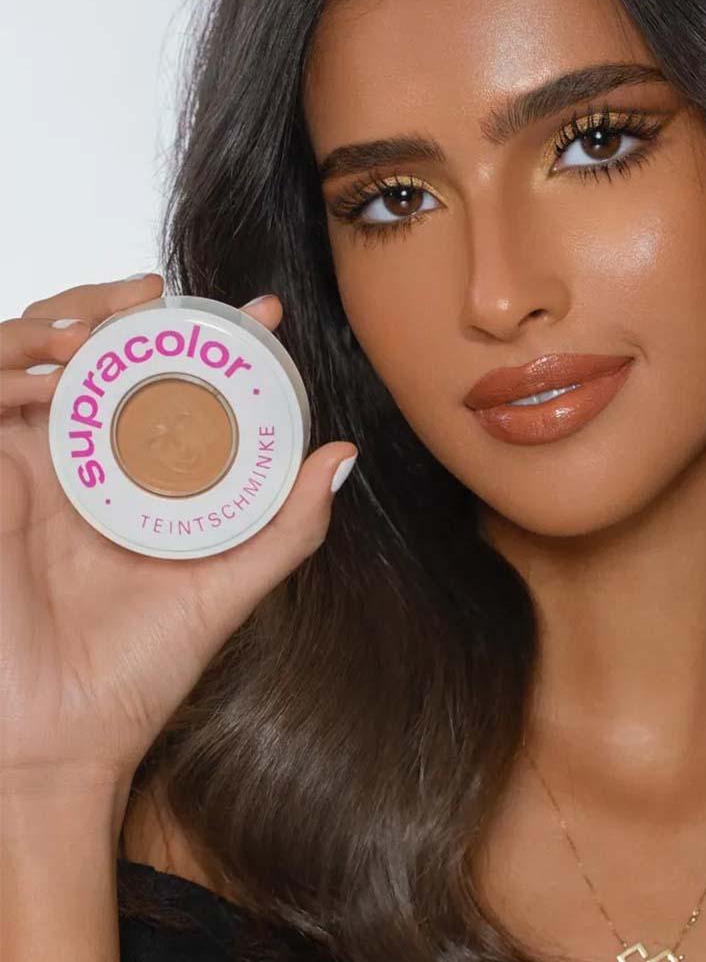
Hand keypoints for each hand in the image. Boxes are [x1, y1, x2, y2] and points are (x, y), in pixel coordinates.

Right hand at [0, 275, 357, 797]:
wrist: (62, 741)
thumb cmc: (138, 673)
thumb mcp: (228, 587)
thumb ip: (287, 528)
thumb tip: (342, 457)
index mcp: (136, 481)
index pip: (168, 385)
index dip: (206, 338)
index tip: (260, 313)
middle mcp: (80, 464)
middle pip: (92, 353)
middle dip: (119, 307)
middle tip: (164, 296)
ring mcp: (25, 469)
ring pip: (28, 358)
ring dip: (63, 321)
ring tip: (110, 320)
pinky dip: (8, 369)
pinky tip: (53, 370)